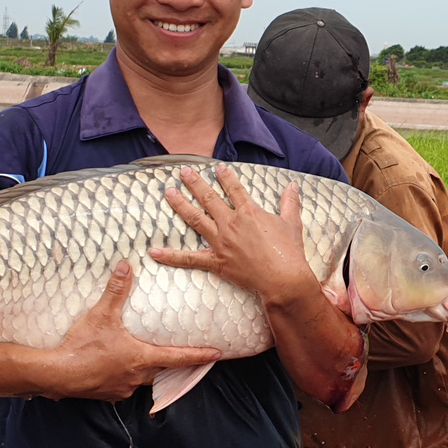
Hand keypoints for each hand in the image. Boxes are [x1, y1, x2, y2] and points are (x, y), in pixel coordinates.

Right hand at [29, 261, 219, 400]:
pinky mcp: (108, 394)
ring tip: (149, 360)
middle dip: (176, 366)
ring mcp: (122, 388)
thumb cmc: (82, 347)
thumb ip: (116, 291)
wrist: (56, 374)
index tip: (217, 355)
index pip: (179, 358)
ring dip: (149, 372)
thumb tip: (126, 266)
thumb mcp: (101, 315)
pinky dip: (126, 378)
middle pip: (164, 372)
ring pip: (144, 381)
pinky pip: (124, 387)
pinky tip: (118, 369)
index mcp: (141, 357)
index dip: (199, 356)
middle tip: (187, 359)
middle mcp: (136, 377)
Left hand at [150, 165, 318, 304]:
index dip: (225, 177)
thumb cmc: (289, 252)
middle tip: (183, 172)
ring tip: (169, 193)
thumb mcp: (292, 223)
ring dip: (180, 204)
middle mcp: (231, 223)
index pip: (234, 189)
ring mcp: (221, 242)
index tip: (217, 168)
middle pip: (209, 198)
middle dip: (195, 183)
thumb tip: (294, 186)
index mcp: (249, 213)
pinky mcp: (216, 261)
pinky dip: (171, 257)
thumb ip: (290, 203)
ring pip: (196, 219)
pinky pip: (189, 259)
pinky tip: (154, 252)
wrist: (283, 279)